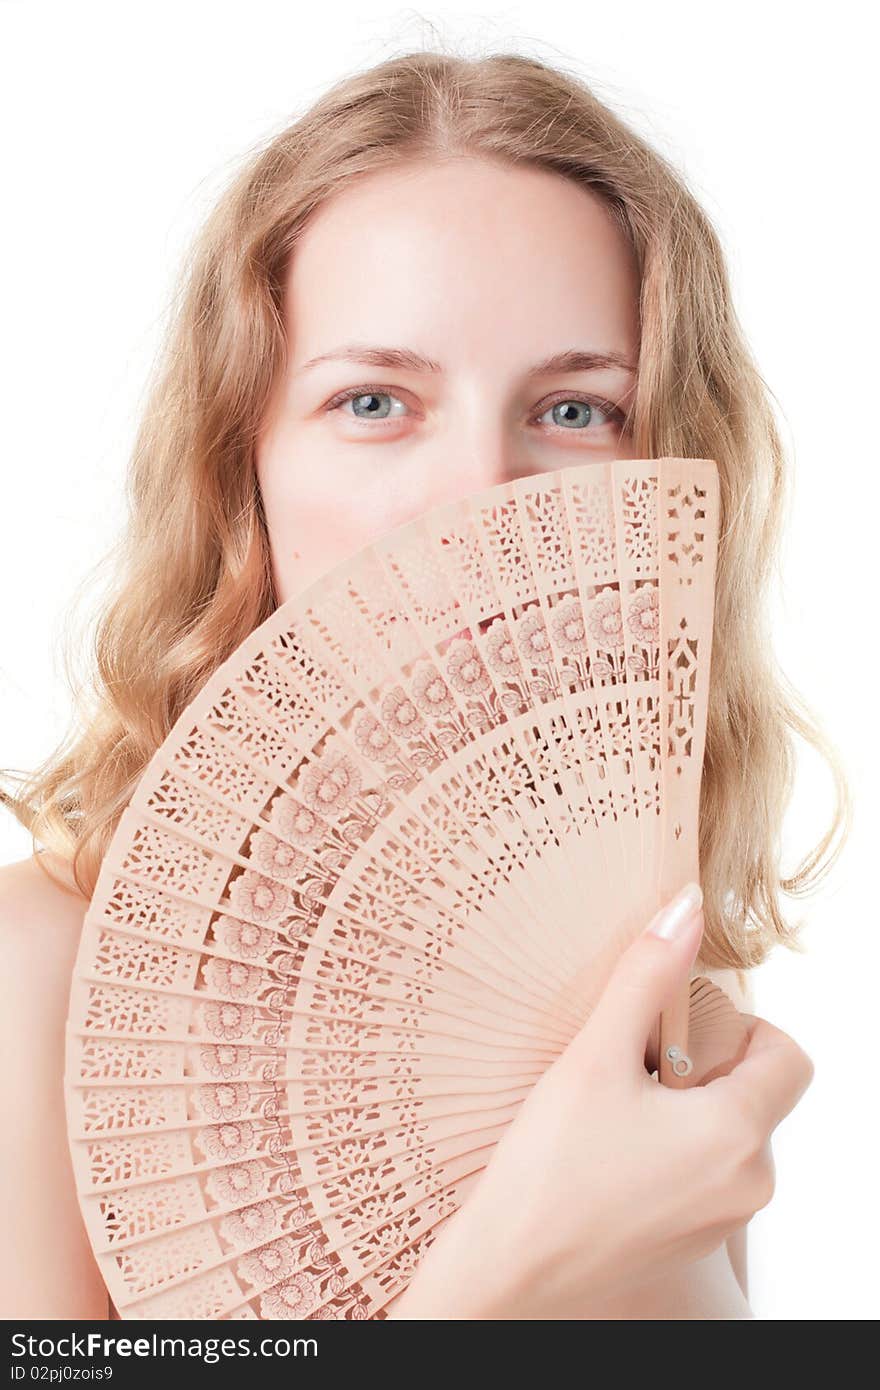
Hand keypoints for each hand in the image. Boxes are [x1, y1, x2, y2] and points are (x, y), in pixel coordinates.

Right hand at [389, 883, 813, 1318]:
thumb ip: (646, 974)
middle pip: (756, 1093)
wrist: (508, 1274)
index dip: (741, 1027)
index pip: (789, 1056)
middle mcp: (747, 1184)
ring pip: (728, 1133)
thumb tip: (686, 907)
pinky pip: (705, 1173)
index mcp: (737, 1135)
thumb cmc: (548, 1168)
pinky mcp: (693, 1242)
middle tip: (632, 1065)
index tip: (679, 1027)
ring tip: (613, 1108)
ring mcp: (722, 1220)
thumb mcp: (595, 1056)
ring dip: (684, 1107)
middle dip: (702, 1066)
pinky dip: (671, 1148)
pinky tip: (607, 1149)